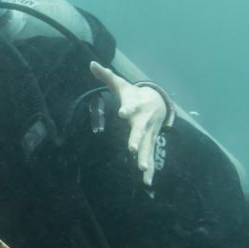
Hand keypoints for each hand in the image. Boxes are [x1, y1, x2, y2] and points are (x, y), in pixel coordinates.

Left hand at [89, 61, 168, 185]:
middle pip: (140, 131)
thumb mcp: (120, 84)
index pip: (130, 107)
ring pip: (148, 147)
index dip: (126, 109)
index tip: (122, 112)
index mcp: (135, 106)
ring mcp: (149, 133)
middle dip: (137, 140)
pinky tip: (147, 183)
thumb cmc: (133, 94)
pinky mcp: (150, 142)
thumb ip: (106, 76)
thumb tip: (91, 64)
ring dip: (146, 159)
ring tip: (142, 171)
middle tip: (132, 150)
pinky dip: (150, 170)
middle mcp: (143, 121)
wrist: (157, 100)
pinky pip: (150, 157)